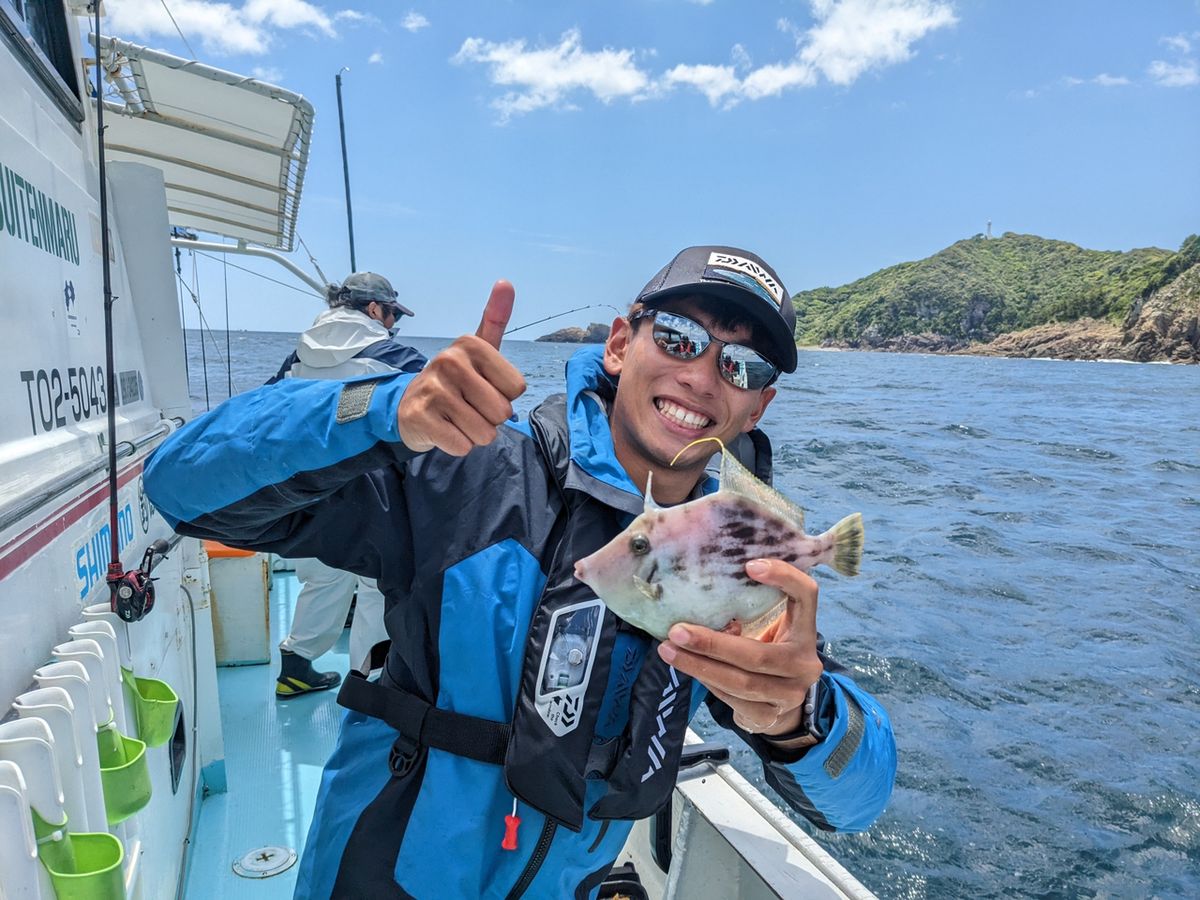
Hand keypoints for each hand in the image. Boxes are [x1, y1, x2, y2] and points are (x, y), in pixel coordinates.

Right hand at [397, 280, 526, 455]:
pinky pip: (462, 445)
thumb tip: (506, 282)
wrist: (410, 405)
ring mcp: (432, 389)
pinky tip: (444, 429)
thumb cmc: (456, 379)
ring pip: (483, 432)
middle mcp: (449, 361)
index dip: (504, 396)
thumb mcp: (477, 349)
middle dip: (490, 418)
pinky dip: (457, 445)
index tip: (483, 387)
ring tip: (456, 418)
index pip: (517, 388)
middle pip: (502, 412)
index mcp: (470, 344)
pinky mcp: (420, 417)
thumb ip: (494, 319)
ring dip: (474, 434)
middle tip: (468, 406)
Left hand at [656, 559, 822, 736]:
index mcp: (806, 632)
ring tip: (669, 651)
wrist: (786, 708)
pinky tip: (688, 669)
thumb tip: (700, 598)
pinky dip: (708, 682)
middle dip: (712, 643)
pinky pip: (732, 701)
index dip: (784, 578)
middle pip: (757, 654)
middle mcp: (804, 664)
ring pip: (740, 682)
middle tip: (676, 631)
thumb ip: (751, 613)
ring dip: (700, 666)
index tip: (749, 566)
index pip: (806, 596)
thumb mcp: (772, 630)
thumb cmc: (770, 654)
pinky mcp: (769, 717)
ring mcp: (789, 695)